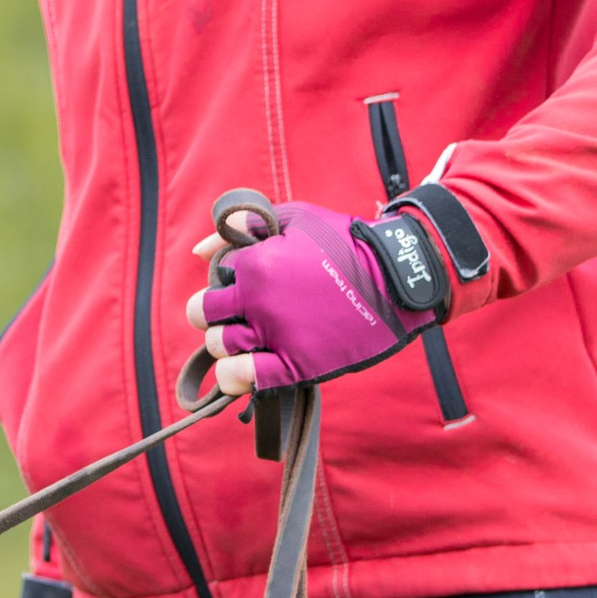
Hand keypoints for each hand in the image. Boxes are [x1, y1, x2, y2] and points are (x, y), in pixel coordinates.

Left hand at [187, 194, 463, 396]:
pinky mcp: (297, 364)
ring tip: (248, 340)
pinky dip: (236, 377)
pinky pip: (245, 378)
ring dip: (226, 345)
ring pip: (219, 347)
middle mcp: (257, 300)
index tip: (243, 288)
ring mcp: (275, 334)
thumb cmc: (347, 242)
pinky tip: (244, 370)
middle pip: (204, 315)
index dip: (224, 285)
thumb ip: (243, 227)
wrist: (397, 277)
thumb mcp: (296, 219)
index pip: (213, 280)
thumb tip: (198, 252)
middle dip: (213, 316)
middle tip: (237, 316)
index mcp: (255, 263)